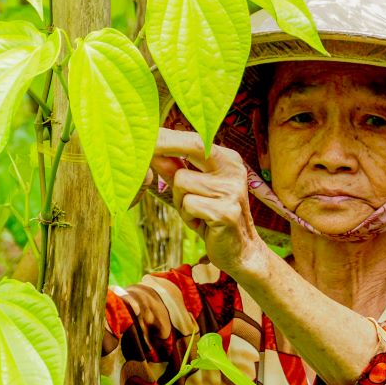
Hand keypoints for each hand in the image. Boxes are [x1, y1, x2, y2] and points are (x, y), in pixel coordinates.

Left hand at [152, 128, 266, 277]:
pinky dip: (188, 216)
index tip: (145, 134)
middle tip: (145, 149)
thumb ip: (175, 170)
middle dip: (166, 145)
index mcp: (228, 160)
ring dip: (180, 200)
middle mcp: (233, 170)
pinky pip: (188, 204)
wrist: (241, 251)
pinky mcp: (226, 212)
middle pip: (193, 146)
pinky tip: (202, 223)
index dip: (168, 136)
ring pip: (182, 182)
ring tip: (195, 212)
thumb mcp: (193, 190)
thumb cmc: (212, 218)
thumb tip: (153, 152)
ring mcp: (232, 190)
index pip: (195, 139)